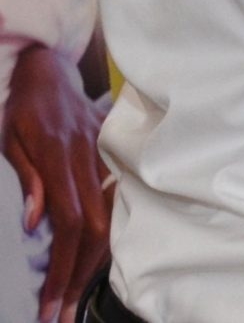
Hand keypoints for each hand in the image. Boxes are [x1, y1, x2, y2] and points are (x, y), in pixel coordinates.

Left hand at [2, 43, 109, 322]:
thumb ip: (25, 178)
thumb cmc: (21, 104)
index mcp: (61, 156)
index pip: (69, 223)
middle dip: (78, 278)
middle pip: (94, 229)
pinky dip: (103, 238)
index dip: (61, 268)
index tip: (48, 305)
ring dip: (92, 265)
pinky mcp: (109, 157)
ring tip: (73, 300)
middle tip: (61, 317)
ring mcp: (103, 158)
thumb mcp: (8, 137)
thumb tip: (34, 224)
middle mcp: (88, 159)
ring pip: (108, 219)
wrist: (49, 68)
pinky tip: (92, 262)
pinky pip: (111, 203)